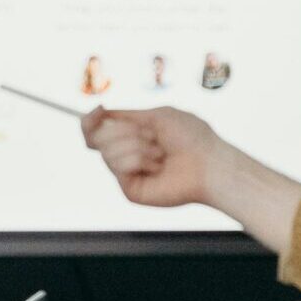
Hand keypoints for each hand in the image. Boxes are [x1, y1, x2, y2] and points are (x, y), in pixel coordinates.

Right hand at [80, 106, 222, 207]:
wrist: (209, 163)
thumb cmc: (192, 138)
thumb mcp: (158, 115)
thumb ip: (127, 115)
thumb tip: (101, 114)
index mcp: (131, 136)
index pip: (95, 130)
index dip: (90, 120)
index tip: (99, 110)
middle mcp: (126, 155)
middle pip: (97, 138)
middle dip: (126, 132)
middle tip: (153, 138)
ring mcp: (126, 173)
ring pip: (107, 151)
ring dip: (138, 146)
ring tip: (160, 154)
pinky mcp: (129, 189)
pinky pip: (119, 166)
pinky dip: (140, 159)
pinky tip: (158, 166)